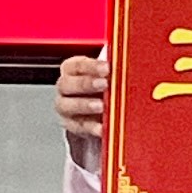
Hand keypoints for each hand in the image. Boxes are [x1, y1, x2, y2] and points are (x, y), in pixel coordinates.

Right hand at [54, 53, 108, 170]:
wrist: (92, 109)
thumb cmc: (100, 86)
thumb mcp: (104, 75)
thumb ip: (111, 71)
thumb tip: (127, 67)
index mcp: (71, 70)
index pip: (77, 65)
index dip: (91, 66)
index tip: (106, 68)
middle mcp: (64, 88)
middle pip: (67, 84)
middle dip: (87, 84)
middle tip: (104, 84)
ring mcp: (65, 107)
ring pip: (68, 106)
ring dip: (85, 105)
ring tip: (101, 106)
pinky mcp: (72, 125)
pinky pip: (80, 127)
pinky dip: (91, 128)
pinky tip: (102, 127)